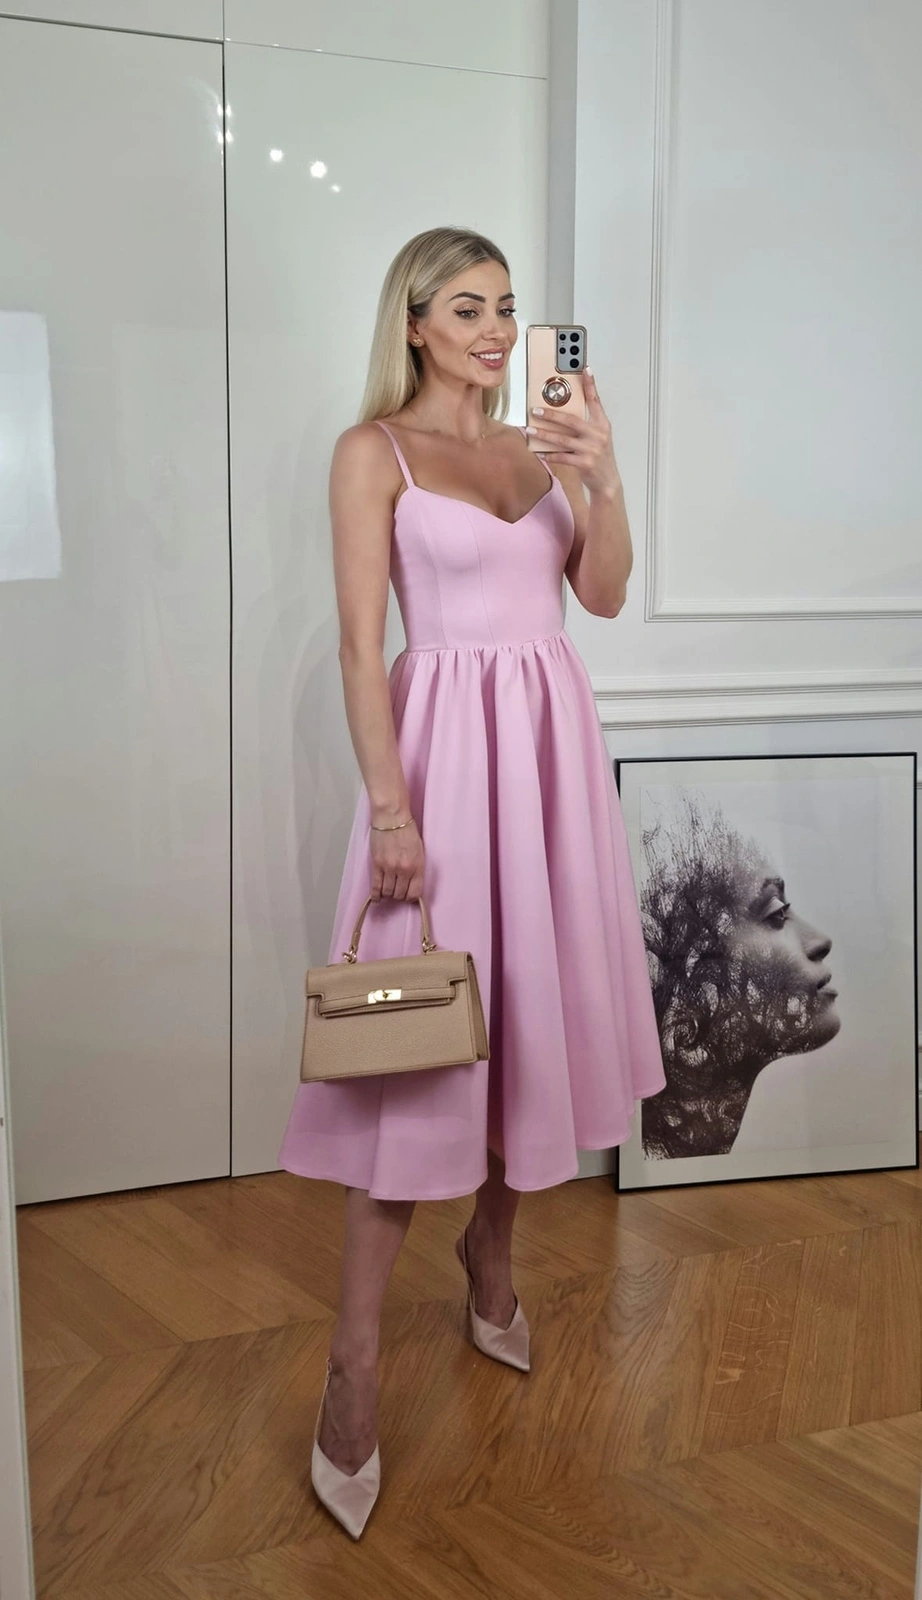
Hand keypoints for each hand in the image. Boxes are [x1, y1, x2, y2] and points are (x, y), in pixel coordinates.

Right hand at [369, 819, 424, 902]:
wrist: (392, 818)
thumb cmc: (406, 830)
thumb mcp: (419, 850)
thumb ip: (417, 867)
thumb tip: (412, 882)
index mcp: (417, 866)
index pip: (415, 892)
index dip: (411, 898)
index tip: (408, 897)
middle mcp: (404, 869)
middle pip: (400, 894)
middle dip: (398, 896)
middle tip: (397, 892)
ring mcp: (390, 868)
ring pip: (388, 892)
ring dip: (388, 894)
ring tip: (387, 892)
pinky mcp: (377, 864)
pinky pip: (376, 885)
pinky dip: (376, 894)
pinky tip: (376, 898)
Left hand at [525, 368, 619, 496]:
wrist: (607, 481)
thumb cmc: (600, 456)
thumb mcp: (599, 436)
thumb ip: (587, 422)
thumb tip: (564, 412)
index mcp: (602, 424)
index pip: (596, 400)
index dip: (591, 384)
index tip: (585, 369)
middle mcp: (598, 435)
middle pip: (571, 420)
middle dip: (551, 414)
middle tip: (536, 410)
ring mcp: (591, 449)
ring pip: (562, 439)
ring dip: (544, 434)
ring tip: (531, 430)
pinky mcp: (584, 463)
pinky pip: (561, 457)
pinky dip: (549, 454)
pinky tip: (538, 451)